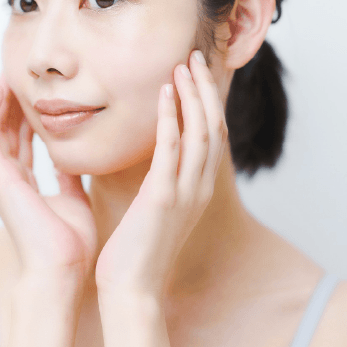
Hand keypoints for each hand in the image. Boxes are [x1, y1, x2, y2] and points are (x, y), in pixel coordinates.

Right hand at [0, 74, 97, 279]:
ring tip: (6, 77)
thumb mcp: (74, 199)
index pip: (21, 144)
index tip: (35, 97)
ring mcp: (1, 180)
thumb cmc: (70, 244)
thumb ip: (69, 177)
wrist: (63, 268)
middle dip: (11, 105)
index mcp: (26, 186)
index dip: (25, 119)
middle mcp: (9, 181)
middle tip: (19, 78)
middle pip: (5, 134)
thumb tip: (71, 158)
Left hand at [94, 50, 227, 297]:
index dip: (209, 102)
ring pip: (200, 131)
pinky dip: (171, 116)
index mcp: (199, 190)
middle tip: (195, 57)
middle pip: (213, 126)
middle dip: (205, 89)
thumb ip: (162, 181)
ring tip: (183, 65)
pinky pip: (171, 148)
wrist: (132, 288)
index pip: (213, 136)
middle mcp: (200, 188)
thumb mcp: (157, 210)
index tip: (197, 74)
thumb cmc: (138, 251)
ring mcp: (185, 192)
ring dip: (192, 94)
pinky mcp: (163, 196)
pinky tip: (165, 92)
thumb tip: (155, 157)